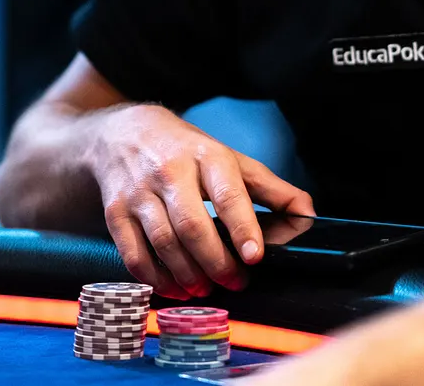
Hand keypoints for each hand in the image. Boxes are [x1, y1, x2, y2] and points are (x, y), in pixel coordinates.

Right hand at [90, 104, 314, 298]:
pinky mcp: (115, 212)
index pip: (227, 192)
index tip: (254, 257)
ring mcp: (139, 192)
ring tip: (206, 288)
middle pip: (193, 225)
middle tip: (235, 281)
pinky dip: (155, 278)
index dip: (242, 227)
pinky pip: (133, 254)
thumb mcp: (231, 160)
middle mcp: (170, 171)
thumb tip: (308, 214)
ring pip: (164, 243)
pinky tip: (174, 287)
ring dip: (188, 275)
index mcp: (206, 156)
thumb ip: (270, 188)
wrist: (123, 134)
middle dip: (216, 262)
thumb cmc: (188, 151)